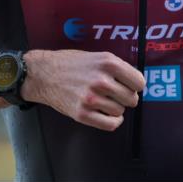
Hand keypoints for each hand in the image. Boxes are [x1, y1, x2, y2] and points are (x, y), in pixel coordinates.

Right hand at [22, 50, 144, 130]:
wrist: (43, 74)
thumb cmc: (70, 64)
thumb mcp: (98, 56)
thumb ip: (118, 68)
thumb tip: (136, 82)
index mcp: (108, 63)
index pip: (139, 82)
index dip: (135, 85)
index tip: (130, 86)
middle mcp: (101, 80)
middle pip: (131, 99)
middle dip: (125, 97)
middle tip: (114, 94)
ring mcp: (92, 98)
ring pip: (120, 111)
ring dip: (115, 108)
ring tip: (104, 100)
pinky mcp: (82, 113)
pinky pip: (110, 124)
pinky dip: (112, 122)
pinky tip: (106, 114)